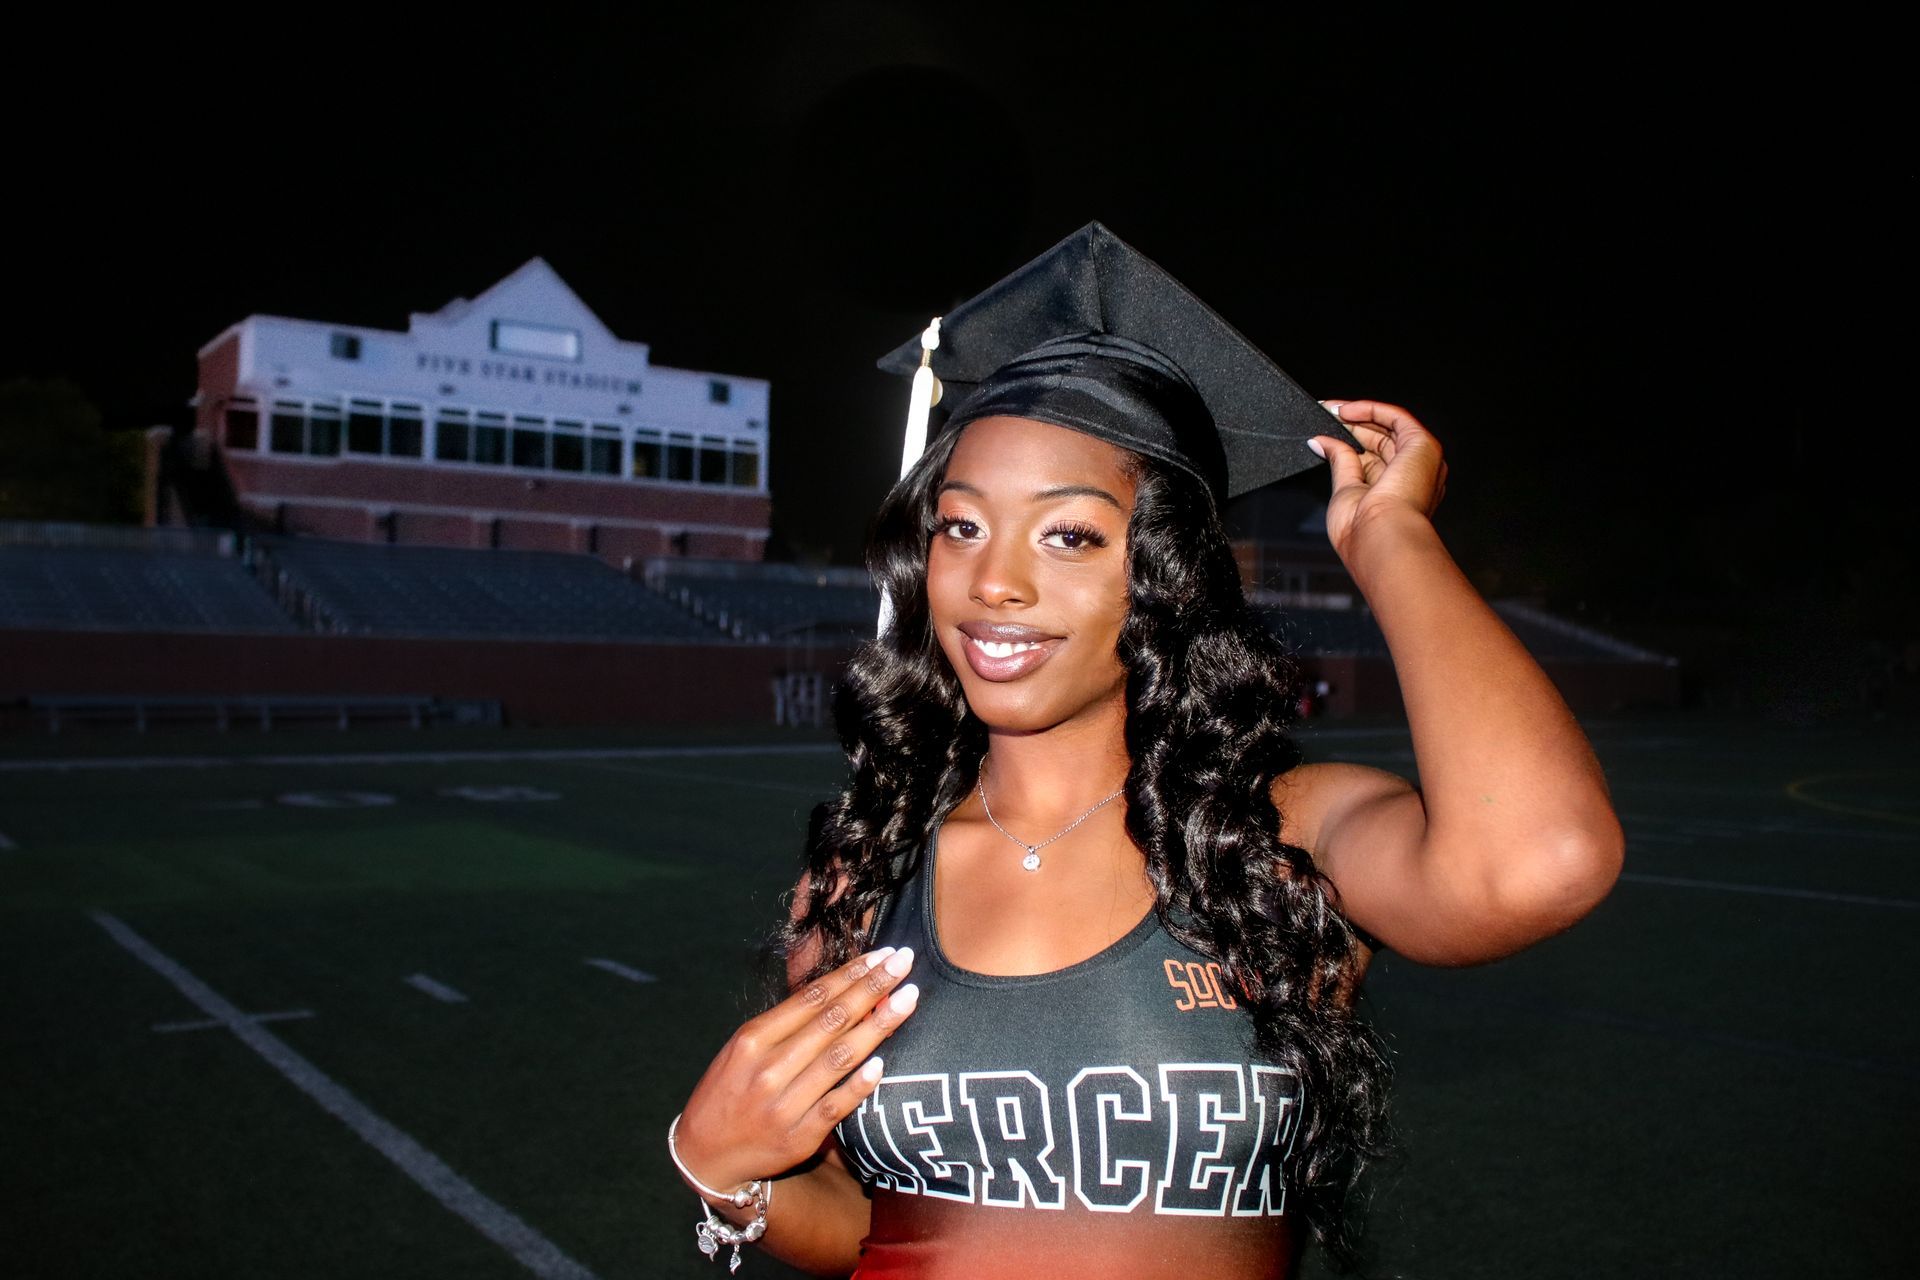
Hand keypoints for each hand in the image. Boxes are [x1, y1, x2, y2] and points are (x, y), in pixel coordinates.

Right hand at [673, 945, 918, 1197]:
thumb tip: (841, 991)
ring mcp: (784, 1104)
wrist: (705, 1153)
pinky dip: (860, 1084)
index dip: (851, 974)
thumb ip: (787, 1024)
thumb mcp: (743, 1048)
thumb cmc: (729, 1091)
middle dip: (873, 987)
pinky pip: (837, 1106)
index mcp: (753, 1039)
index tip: (882, 955)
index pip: (812, 998)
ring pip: (840, 1057)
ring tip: (908, 999)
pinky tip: (882, 1062)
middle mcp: (768, 1068)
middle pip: (832, 1020)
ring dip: (879, 1025)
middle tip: (904, 962)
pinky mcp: (799, 1137)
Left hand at [1311, 400, 1448, 557]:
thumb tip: (1322, 442)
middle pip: (1382, 442)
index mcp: (1398, 495)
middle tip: (1325, 418)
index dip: (1350, 443)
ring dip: (1360, 415)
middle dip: (1352, 427)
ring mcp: (1421, 462)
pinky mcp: (1423, 446)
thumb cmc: (1363, 532)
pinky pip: (1398, 418)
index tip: (1325, 434)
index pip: (1373, 460)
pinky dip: (1372, 409)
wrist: (1379, 539)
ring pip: (1390, 427)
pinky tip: (1347, 411)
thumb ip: (1340, 462)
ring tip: (1332, 410)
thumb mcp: (1345, 491)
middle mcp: (1413, 478)